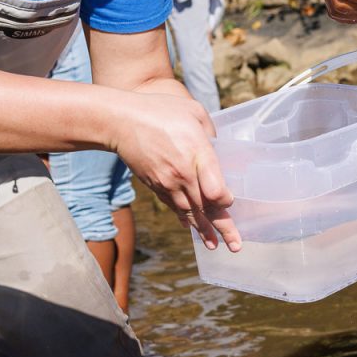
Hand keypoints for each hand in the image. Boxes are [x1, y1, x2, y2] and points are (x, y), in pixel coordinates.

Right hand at [111, 94, 239, 252]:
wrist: (121, 122)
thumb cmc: (159, 110)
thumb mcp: (193, 111)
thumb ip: (210, 130)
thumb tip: (217, 145)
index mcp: (197, 153)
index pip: (216, 190)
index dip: (225, 201)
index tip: (230, 202)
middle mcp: (183, 174)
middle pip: (206, 207)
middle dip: (222, 227)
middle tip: (236, 246)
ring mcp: (167, 182)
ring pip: (189, 212)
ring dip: (203, 230)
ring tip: (214, 245)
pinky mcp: (155, 185)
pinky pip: (173, 207)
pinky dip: (183, 218)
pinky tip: (191, 227)